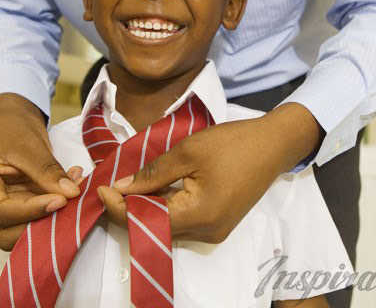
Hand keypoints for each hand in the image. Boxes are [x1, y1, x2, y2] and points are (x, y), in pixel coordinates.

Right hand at [0, 93, 81, 250]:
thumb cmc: (13, 130)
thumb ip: (48, 171)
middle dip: (39, 225)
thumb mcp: (30, 147)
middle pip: (6, 233)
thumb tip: (70, 193)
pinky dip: (53, 210)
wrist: (14, 121)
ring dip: (50, 218)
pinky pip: (34, 218)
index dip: (32, 211)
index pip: (1, 212)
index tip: (61, 200)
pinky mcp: (16, 207)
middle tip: (69, 206)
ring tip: (74, 192)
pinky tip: (71, 189)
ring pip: (22, 231)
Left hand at [98, 103, 322, 242]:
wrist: (274, 144)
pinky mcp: (218, 222)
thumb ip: (153, 173)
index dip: (118, 208)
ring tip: (127, 186)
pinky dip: (164, 207)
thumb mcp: (188, 151)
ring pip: (168, 226)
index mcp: (199, 215)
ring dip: (146, 208)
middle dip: (128, 210)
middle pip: (155, 228)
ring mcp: (214, 229)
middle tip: (110, 186)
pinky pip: (183, 220)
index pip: (146, 221)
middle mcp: (206, 231)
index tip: (101, 188)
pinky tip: (153, 190)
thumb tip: (123, 188)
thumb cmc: (233, 143)